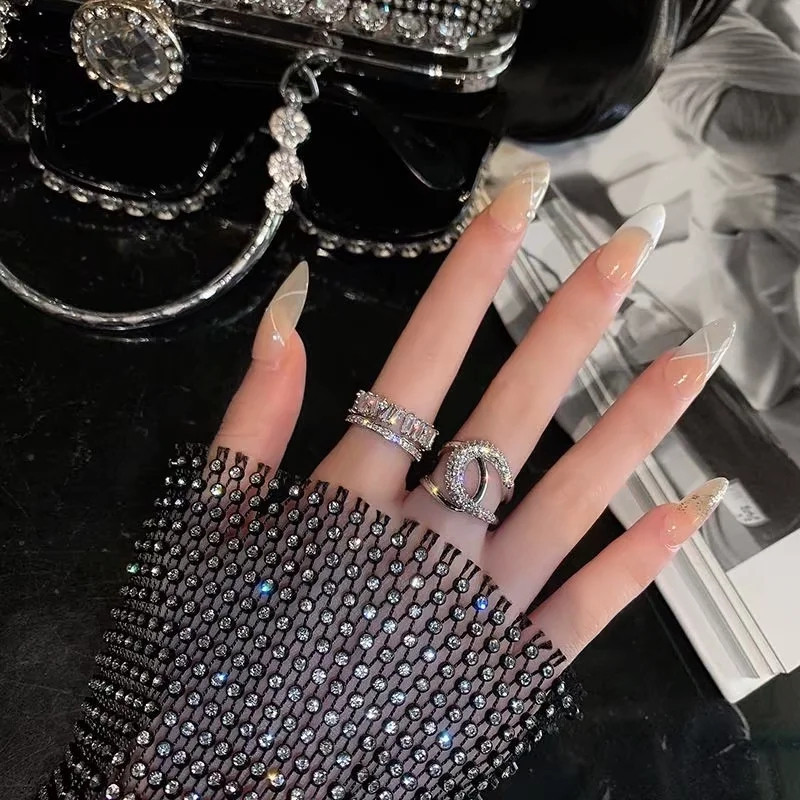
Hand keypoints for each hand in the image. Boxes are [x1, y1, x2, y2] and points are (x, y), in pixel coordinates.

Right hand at [212, 161, 733, 665]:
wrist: (227, 783)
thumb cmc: (211, 651)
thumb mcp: (204, 528)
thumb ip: (249, 423)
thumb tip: (289, 320)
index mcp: (350, 495)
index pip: (423, 357)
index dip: (470, 274)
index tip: (516, 204)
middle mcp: (428, 537)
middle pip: (511, 409)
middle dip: (571, 320)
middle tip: (634, 248)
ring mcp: (477, 604)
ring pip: (569, 499)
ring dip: (636, 425)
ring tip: (696, 357)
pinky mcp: (506, 665)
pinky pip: (584, 608)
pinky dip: (639, 559)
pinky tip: (693, 507)